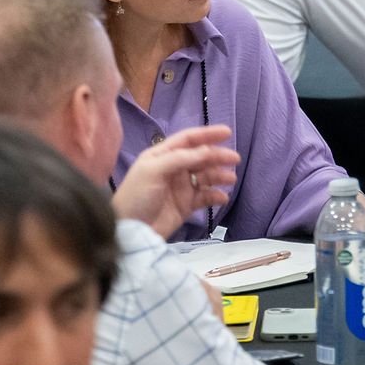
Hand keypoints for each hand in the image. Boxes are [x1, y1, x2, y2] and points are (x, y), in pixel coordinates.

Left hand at [111, 125, 238, 238]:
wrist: (129, 231)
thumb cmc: (136, 196)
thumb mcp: (153, 171)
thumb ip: (180, 159)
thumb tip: (206, 150)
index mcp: (162, 155)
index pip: (188, 139)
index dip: (207, 134)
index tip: (227, 132)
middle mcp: (173, 168)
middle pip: (200, 157)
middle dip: (218, 156)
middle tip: (235, 159)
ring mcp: (181, 187)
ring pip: (206, 176)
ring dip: (219, 175)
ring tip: (231, 179)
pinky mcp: (186, 205)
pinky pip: (205, 196)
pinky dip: (215, 195)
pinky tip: (222, 198)